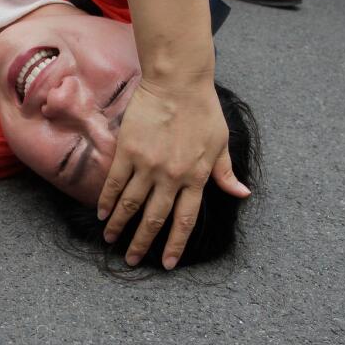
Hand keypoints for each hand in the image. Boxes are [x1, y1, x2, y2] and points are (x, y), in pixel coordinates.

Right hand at [96, 80, 249, 268]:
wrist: (177, 81)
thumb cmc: (203, 109)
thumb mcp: (221, 143)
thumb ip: (225, 173)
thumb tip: (242, 193)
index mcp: (196, 177)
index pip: (185, 220)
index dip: (175, 244)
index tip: (167, 263)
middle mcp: (171, 176)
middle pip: (154, 218)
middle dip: (142, 243)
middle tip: (132, 260)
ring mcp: (147, 165)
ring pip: (130, 205)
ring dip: (120, 226)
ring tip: (111, 240)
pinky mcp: (128, 151)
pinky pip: (115, 182)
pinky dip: (107, 201)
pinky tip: (102, 214)